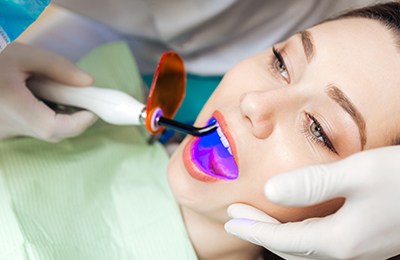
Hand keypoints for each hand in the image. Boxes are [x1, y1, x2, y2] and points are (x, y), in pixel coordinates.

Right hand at [0, 42, 96, 141]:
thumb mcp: (23, 55)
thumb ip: (58, 67)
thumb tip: (88, 82)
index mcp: (12, 106)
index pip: (54, 128)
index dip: (79, 122)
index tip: (93, 109)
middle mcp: (6, 126)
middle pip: (51, 132)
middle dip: (73, 118)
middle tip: (81, 99)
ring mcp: (3, 131)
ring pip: (41, 131)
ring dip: (58, 116)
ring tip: (54, 92)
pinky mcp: (2, 131)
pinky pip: (30, 128)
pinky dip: (43, 115)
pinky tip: (39, 98)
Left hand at [225, 146, 399, 259]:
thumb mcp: (358, 174)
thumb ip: (312, 183)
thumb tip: (270, 190)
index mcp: (340, 241)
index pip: (283, 241)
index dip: (253, 230)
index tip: (230, 220)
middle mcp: (347, 252)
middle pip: (290, 248)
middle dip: (260, 233)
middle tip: (235, 218)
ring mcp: (357, 250)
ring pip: (305, 249)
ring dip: (276, 234)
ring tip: (255, 219)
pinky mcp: (364, 241)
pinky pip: (320, 244)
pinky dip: (297, 235)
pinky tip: (293, 221)